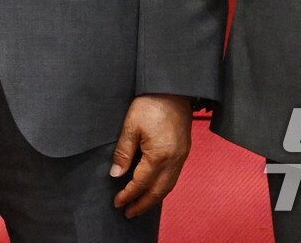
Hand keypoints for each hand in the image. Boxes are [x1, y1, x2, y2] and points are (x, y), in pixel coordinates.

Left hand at [110, 94, 192, 217]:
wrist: (173, 88)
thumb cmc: (151, 103)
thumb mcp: (131, 126)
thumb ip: (124, 152)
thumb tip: (116, 174)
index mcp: (160, 155)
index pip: (141, 182)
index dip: (129, 194)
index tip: (117, 202)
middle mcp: (174, 160)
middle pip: (158, 191)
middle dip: (143, 204)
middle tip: (129, 212)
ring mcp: (182, 156)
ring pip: (168, 186)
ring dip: (154, 198)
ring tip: (140, 205)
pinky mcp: (184, 151)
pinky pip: (174, 177)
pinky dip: (163, 187)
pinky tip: (154, 188)